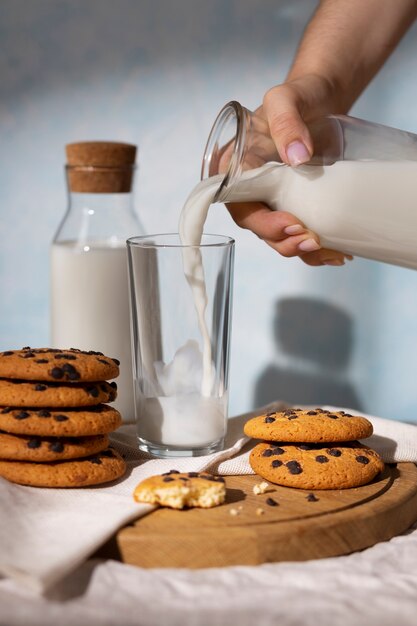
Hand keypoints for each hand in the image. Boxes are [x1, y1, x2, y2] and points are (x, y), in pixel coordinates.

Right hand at [227, 74, 351, 265]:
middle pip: (259, 227)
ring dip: (301, 251)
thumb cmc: (297, 96)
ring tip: (329, 253)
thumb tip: (296, 156)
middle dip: (284, 241)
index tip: (291, 224)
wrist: (321, 99)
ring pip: (279, 236)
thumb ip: (286, 120)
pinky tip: (336, 253)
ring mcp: (272, 200)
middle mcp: (250, 189)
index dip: (262, 222)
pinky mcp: (294, 205)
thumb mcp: (285, 98)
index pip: (240, 205)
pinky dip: (315, 249)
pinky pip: (298, 233)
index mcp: (235, 168)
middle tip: (312, 240)